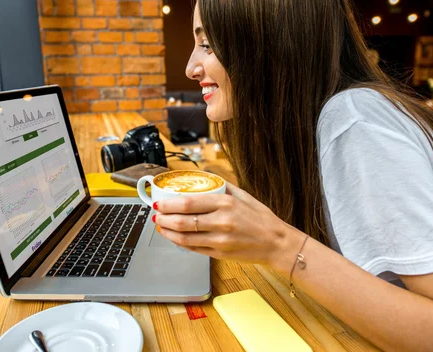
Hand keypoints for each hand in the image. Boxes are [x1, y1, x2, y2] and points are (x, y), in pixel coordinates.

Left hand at [154, 182, 295, 268]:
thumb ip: (222, 186)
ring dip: (167, 232)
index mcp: (225, 203)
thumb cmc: (261, 218)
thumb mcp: (243, 195)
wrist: (276, 243)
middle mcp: (221, 222)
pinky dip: (180, 243)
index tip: (159, 202)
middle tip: (156, 214)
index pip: (188, 203)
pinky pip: (193, 249)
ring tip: (161, 226)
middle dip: (163, 218)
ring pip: (184, 237)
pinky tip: (174, 237)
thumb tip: (203, 179)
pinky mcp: (219, 254)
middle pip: (182, 221)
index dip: (168, 203)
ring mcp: (219, 240)